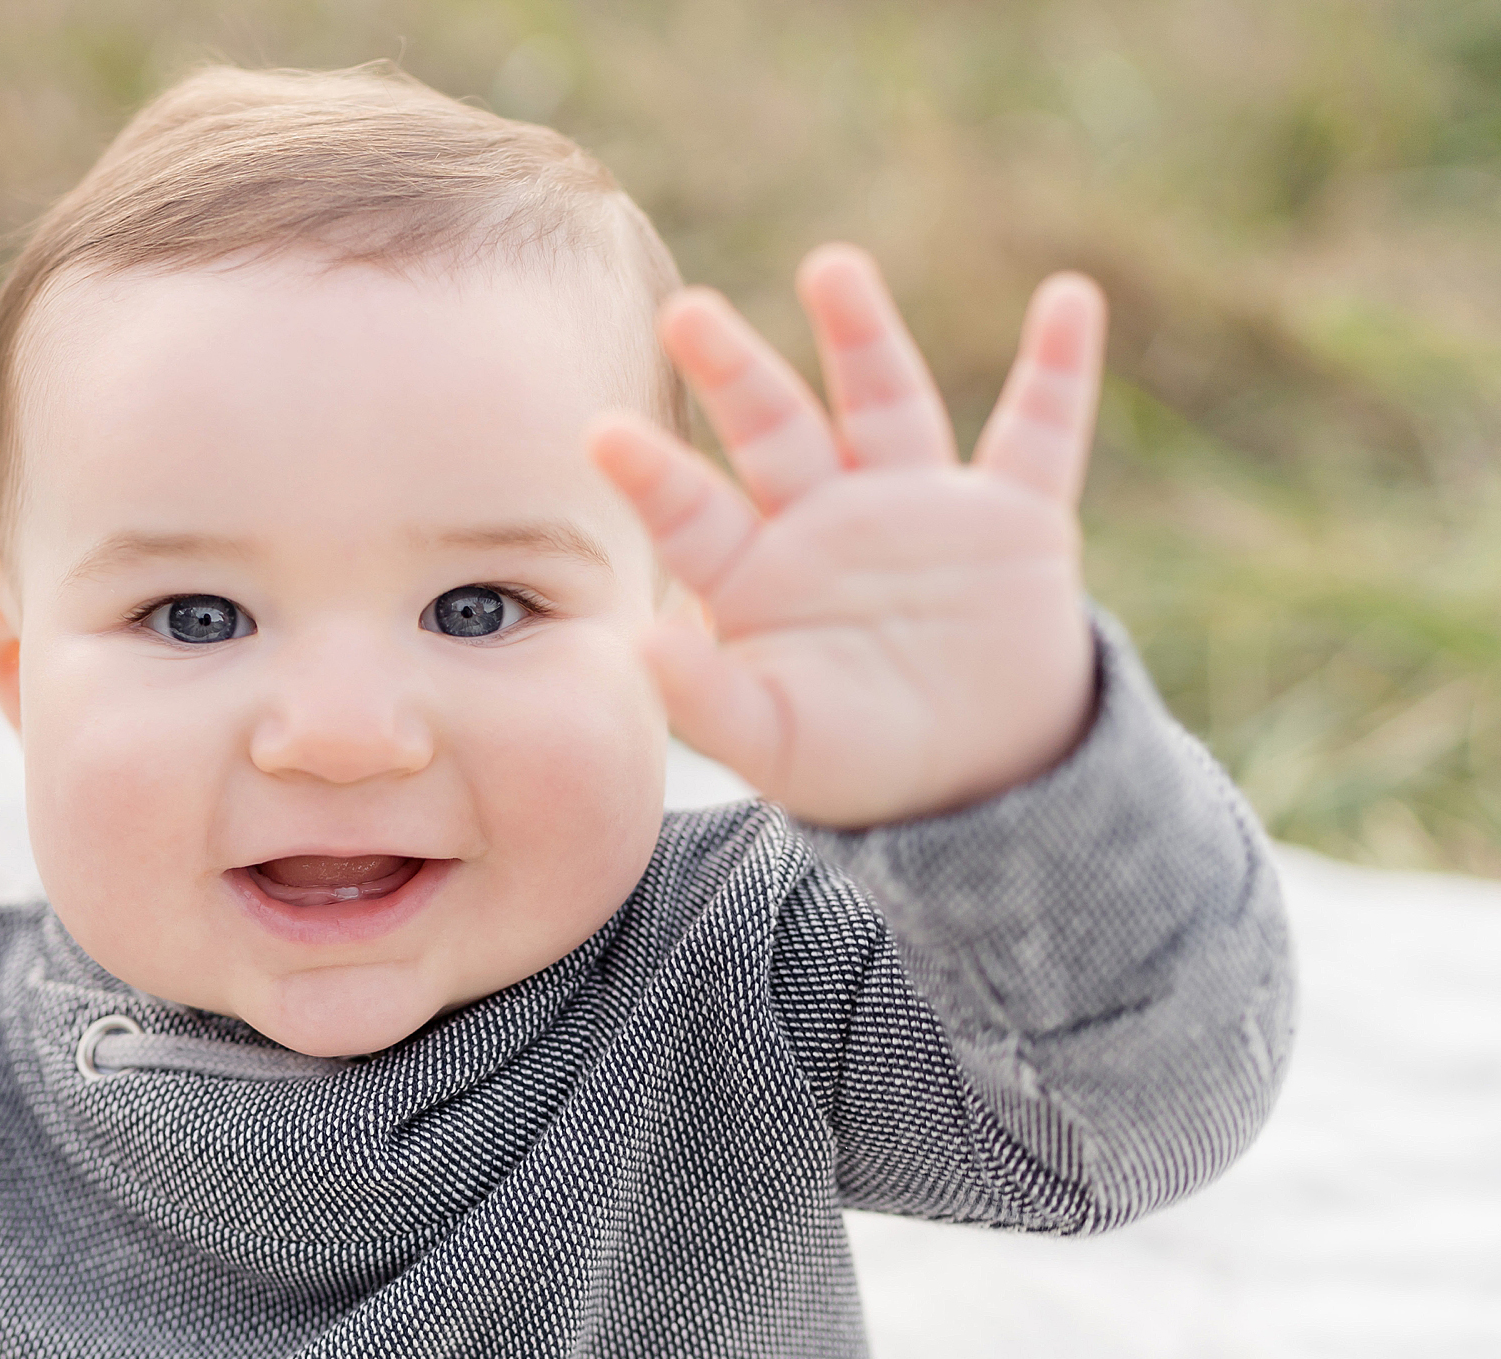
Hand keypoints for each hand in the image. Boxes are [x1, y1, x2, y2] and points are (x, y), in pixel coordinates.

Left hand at [589, 245, 1106, 827]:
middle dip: (735, 371)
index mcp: (756, 573)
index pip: (693, 514)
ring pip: (885, 402)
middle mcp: (827, 518)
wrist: (974, 778)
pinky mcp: (1014, 517)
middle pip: (774, 429)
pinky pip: (1040, 431)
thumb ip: (705, 699)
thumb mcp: (774, 743)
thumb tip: (638, 645)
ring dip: (861, 336)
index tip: (601, 435)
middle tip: (686, 312)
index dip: (653, 475)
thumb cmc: (853, 760)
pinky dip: (1059, 368)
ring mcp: (919, 507)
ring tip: (829, 269)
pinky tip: (1068, 299)